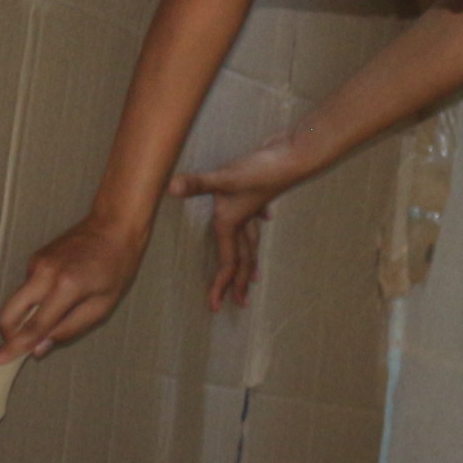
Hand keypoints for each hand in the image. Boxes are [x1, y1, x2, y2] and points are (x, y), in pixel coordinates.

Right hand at [0, 210, 152, 359]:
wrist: (113, 226)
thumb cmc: (116, 267)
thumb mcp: (102, 305)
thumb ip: (70, 329)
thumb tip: (40, 348)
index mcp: (65, 287)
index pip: (33, 326)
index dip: (13, 348)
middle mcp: (44, 274)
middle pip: (9, 312)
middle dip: (8, 334)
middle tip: (18, 347)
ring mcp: (36, 263)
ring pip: (17, 301)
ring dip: (27, 316)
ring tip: (62, 309)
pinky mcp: (35, 258)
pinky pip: (27, 288)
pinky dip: (36, 299)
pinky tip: (62, 293)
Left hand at [169, 133, 314, 311]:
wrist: (293, 156)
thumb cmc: (261, 170)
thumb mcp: (225, 178)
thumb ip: (197, 184)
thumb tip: (170, 188)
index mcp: (231, 223)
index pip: (227, 263)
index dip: (220, 285)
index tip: (215, 306)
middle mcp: (243, 220)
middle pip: (243, 259)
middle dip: (240, 282)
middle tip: (240, 303)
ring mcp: (253, 208)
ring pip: (251, 241)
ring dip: (250, 259)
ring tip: (254, 276)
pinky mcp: (259, 194)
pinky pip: (257, 217)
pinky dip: (258, 222)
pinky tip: (263, 218)